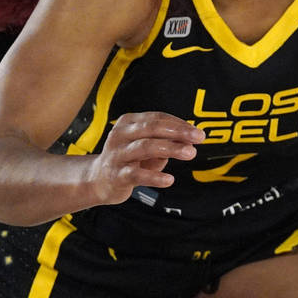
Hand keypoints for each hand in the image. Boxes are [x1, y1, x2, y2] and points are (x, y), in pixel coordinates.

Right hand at [88, 111, 202, 204]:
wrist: (99, 180)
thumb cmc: (130, 159)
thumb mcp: (149, 146)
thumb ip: (169, 141)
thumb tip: (193, 139)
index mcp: (128, 122)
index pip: (157, 118)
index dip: (180, 124)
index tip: (198, 132)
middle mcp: (120, 135)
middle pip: (152, 128)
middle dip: (178, 132)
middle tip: (198, 138)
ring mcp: (117, 155)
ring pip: (145, 147)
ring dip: (171, 149)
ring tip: (190, 153)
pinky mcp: (116, 175)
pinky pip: (137, 174)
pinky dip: (155, 177)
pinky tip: (169, 179)